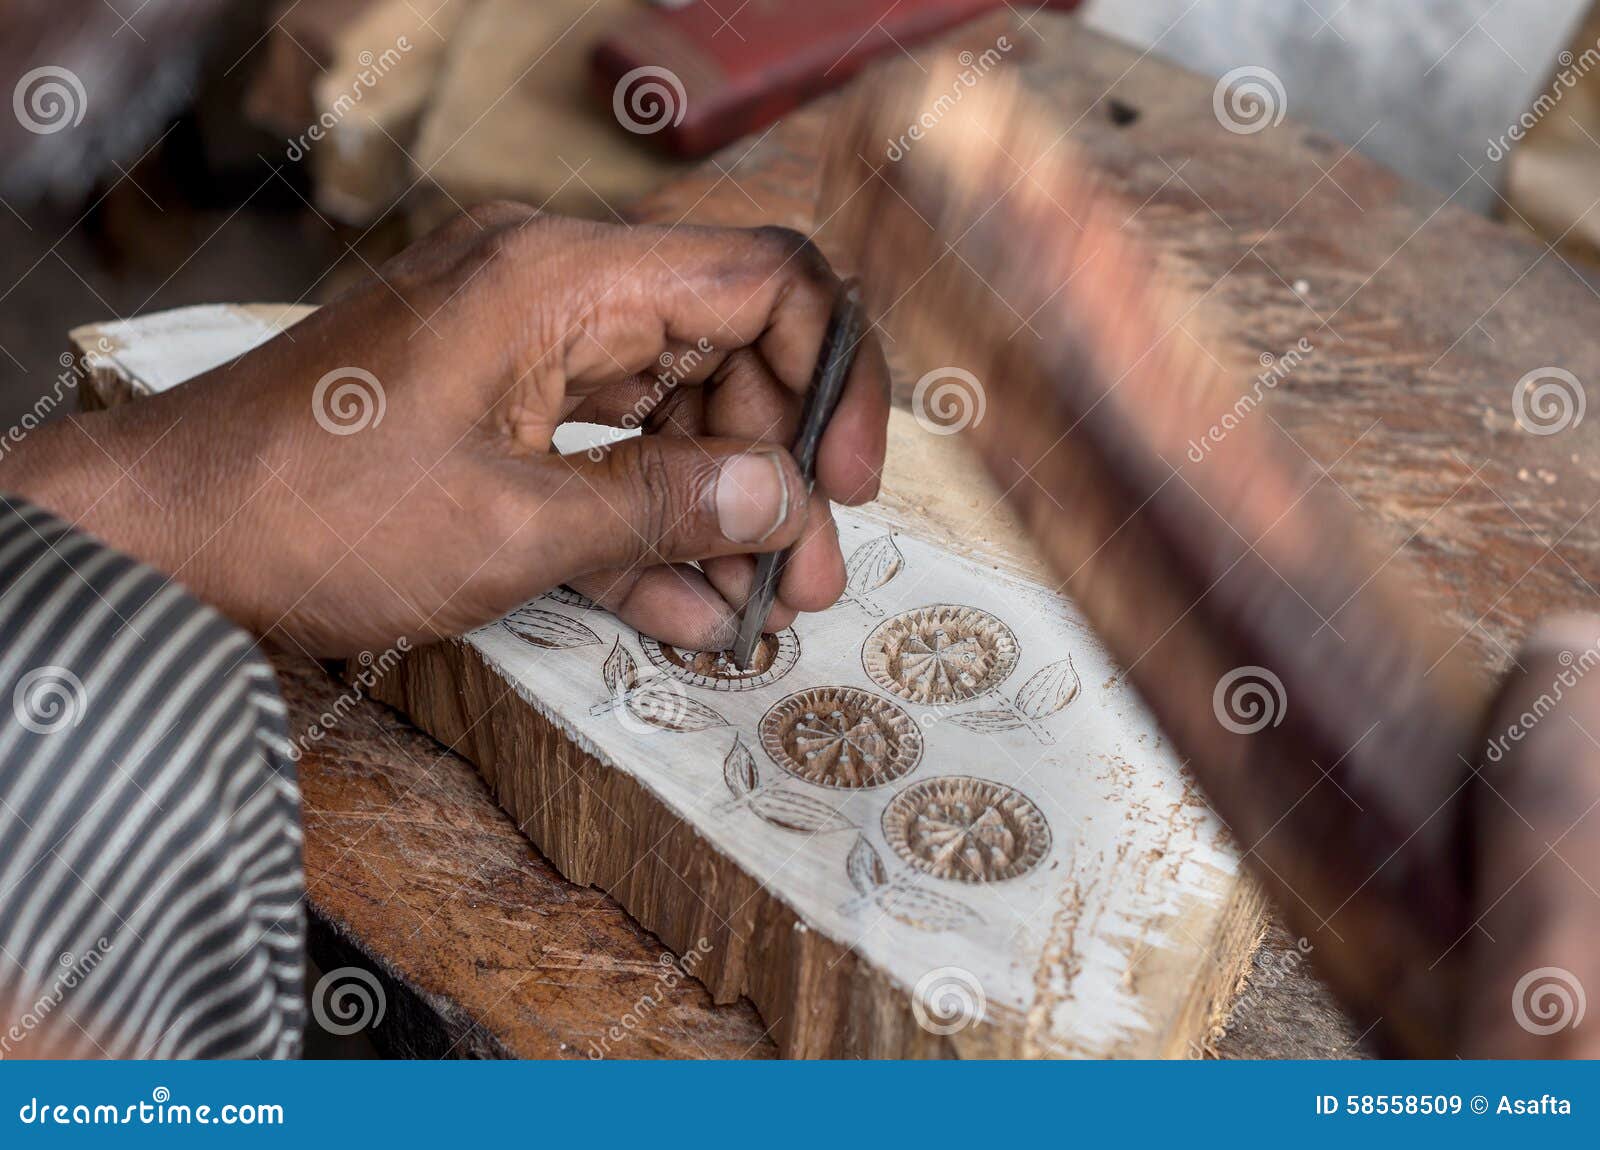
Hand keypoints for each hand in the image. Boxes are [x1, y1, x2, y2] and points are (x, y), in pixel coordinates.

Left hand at [0, 206, 889, 655]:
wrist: (167, 537)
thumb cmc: (307, 509)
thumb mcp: (512, 525)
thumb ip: (663, 506)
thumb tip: (783, 499)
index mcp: (562, 278)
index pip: (761, 280)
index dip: (831, 375)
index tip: (848, 478)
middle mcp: (551, 293)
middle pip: (725, 353)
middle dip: (776, 468)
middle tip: (803, 575)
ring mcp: (522, 351)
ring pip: (670, 412)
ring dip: (718, 509)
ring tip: (753, 607)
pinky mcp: (496, 409)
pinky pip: (604, 454)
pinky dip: (646, 527)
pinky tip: (687, 610)